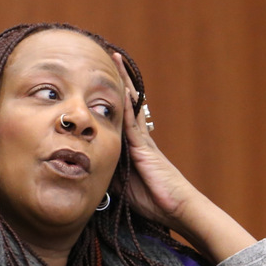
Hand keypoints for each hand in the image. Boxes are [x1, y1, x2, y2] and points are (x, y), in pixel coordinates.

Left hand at [111, 53, 256, 263]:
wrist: (176, 208)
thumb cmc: (152, 200)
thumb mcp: (121, 186)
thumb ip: (107, 173)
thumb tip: (88, 167)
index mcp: (132, 146)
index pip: (118, 116)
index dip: (109, 98)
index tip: (98, 79)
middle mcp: (138, 138)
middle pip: (125, 103)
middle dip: (117, 81)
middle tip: (107, 57)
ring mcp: (142, 140)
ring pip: (130, 105)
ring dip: (122, 83)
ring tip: (114, 59)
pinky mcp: (144, 147)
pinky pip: (133, 122)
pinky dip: (127, 105)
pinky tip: (121, 89)